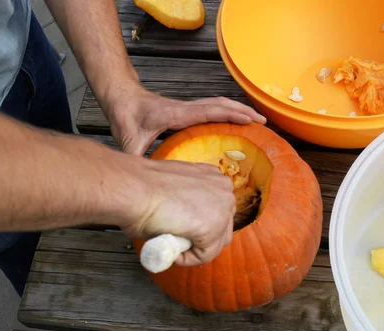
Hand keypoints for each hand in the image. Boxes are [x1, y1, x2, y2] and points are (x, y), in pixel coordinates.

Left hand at [108, 85, 266, 155]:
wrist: (121, 98)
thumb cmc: (125, 116)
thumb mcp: (129, 140)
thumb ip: (135, 157)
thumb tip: (139, 179)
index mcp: (177, 113)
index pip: (209, 111)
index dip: (230, 114)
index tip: (250, 119)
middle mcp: (185, 108)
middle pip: (220, 104)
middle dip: (242, 110)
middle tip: (263, 120)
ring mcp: (186, 107)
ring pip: (217, 104)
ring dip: (237, 109)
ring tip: (255, 119)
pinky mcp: (185, 110)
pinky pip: (211, 108)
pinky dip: (226, 112)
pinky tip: (233, 121)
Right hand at [122, 158, 235, 266]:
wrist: (132, 189)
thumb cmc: (140, 188)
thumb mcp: (172, 191)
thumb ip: (187, 205)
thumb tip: (184, 223)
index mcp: (213, 176)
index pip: (218, 210)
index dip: (198, 225)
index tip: (178, 229)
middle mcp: (223, 189)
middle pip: (222, 227)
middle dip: (201, 239)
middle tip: (175, 239)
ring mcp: (222, 209)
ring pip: (215, 243)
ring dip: (194, 249)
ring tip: (171, 242)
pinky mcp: (213, 228)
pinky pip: (204, 255)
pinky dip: (187, 259)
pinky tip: (170, 249)